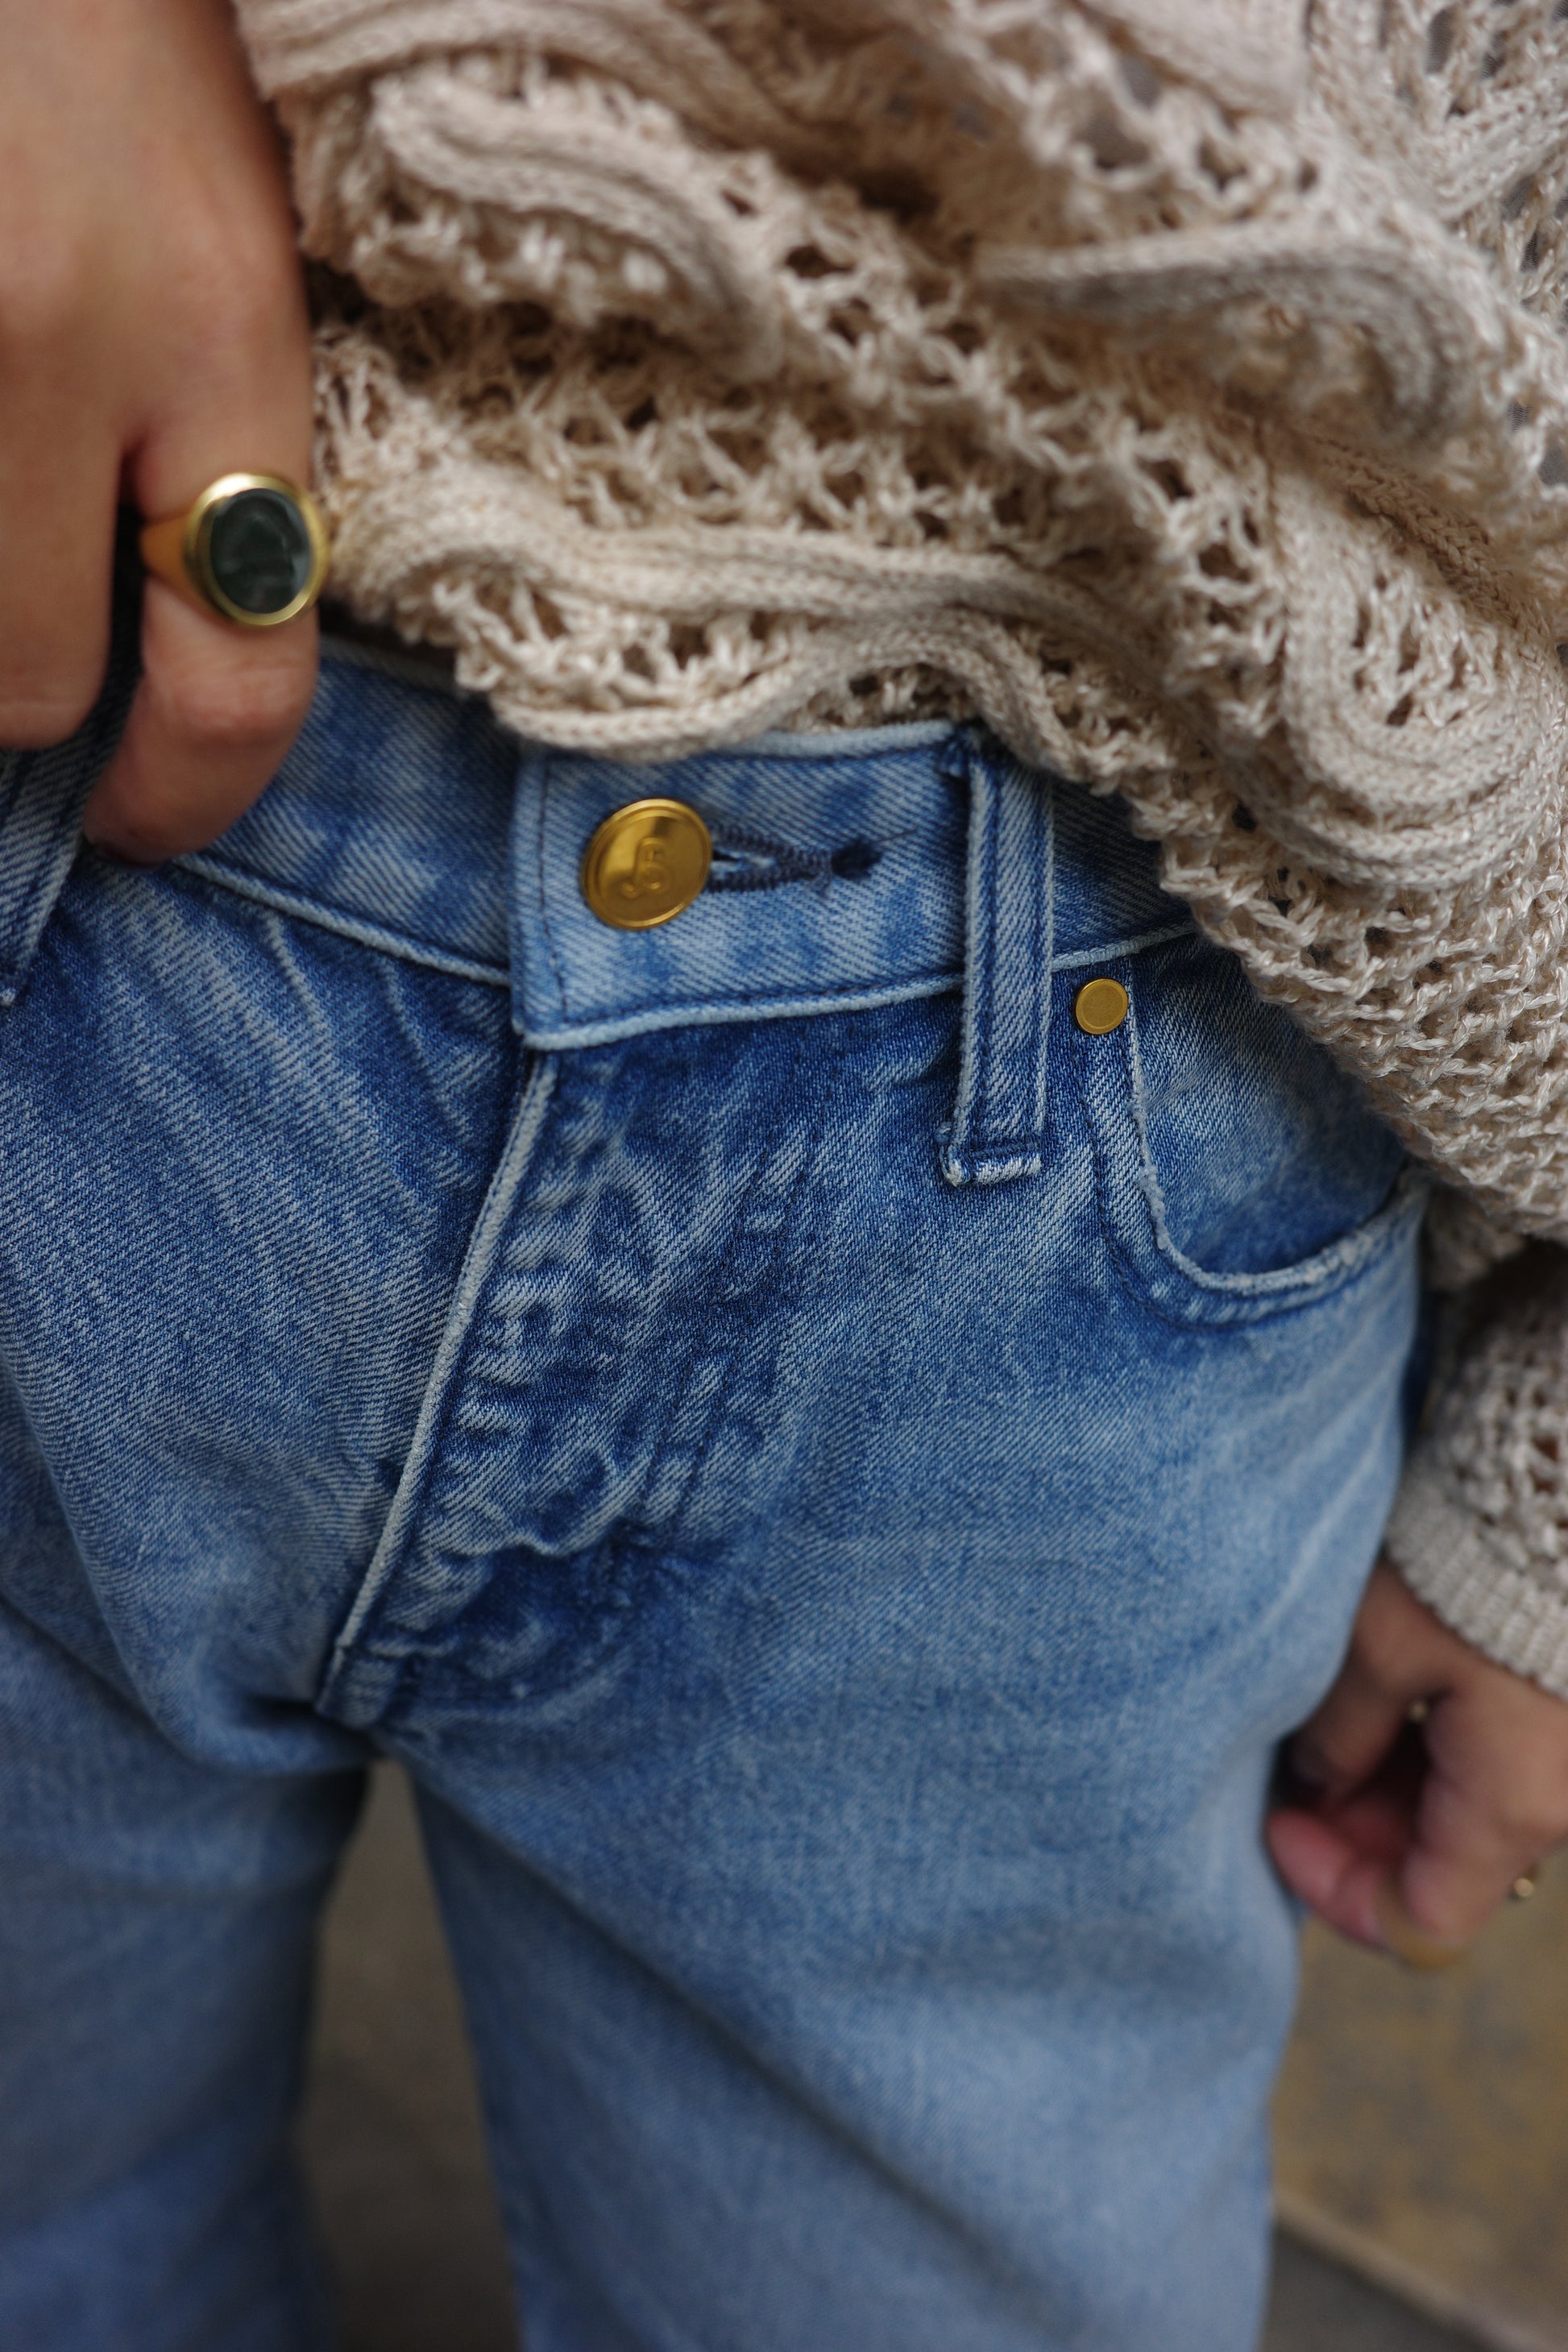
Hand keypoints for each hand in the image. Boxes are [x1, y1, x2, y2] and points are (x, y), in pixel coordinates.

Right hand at [0, 0, 315, 860]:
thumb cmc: (113, 18)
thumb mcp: (224, 203)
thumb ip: (217, 417)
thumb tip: (164, 618)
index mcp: (214, 314)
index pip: (238, 676)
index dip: (187, 794)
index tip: (138, 819)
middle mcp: (49, 334)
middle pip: (21, 682)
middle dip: (21, 673)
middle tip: (27, 590)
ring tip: (4, 449)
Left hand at [1268, 1559, 1567, 1960]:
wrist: (1560, 1485)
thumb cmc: (1473, 1566)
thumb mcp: (1376, 1648)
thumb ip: (1338, 1737)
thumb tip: (1318, 1782)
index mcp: (1512, 1809)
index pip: (1422, 1926)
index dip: (1335, 1892)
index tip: (1278, 1827)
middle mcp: (1552, 1805)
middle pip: (1438, 1867)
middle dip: (1350, 1828)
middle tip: (1287, 1762)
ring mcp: (1560, 1763)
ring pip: (1458, 1814)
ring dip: (1383, 1785)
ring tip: (1327, 1713)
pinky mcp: (1557, 1718)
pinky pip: (1488, 1764)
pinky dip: (1425, 1747)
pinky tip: (1379, 1690)